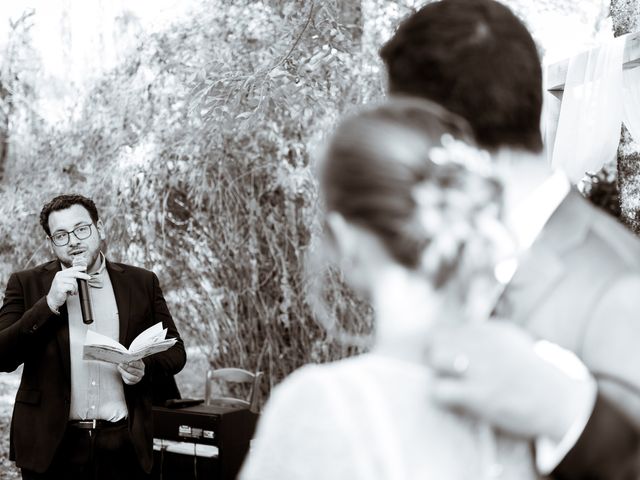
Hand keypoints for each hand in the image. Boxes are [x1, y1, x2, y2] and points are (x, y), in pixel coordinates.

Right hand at [46, 267, 91, 310]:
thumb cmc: (60, 291)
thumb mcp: (65, 282)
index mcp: (60, 274)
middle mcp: (59, 276)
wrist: (53, 300)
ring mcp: (59, 281)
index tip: (85, 268)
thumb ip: (71, 278)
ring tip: (73, 291)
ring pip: (74, 281)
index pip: (71, 269)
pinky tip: (70, 293)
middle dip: (83, 276)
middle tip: (88, 278)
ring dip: (76, 288)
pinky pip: (71, 287)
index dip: (79, 268)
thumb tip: (81, 276)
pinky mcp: (60, 287)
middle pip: (74, 274)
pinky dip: (73, 291)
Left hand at [118, 360, 144, 384]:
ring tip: (119, 368)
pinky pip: (128, 381)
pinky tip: (121, 373)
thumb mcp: (134, 360)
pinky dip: (124, 377)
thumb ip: (132, 358)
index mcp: (142, 366)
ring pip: (131, 377)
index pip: (139, 365)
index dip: (134, 364)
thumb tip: (128, 355)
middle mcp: (141, 373)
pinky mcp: (133, 382)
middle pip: (134, 371)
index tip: (129, 362)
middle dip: (126, 367)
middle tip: (121, 364)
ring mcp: (138, 378)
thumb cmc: (131, 364)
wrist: (130, 370)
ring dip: (124, 372)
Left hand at [426, 321, 594, 441]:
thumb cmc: (535, 374)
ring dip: (437, 371)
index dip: (445, 343)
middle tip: (444, 370)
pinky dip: (440, 395)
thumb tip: (460, 333)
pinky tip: (452, 400)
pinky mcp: (479, 394)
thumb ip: (487, 335)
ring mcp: (480, 368)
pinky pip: (440, 389)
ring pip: (435, 358)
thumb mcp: (513, 342)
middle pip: (437, 338)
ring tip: (448, 383)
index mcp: (491, 330)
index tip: (450, 355)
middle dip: (436, 354)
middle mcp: (483, 343)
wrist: (561, 401)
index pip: (450, 327)